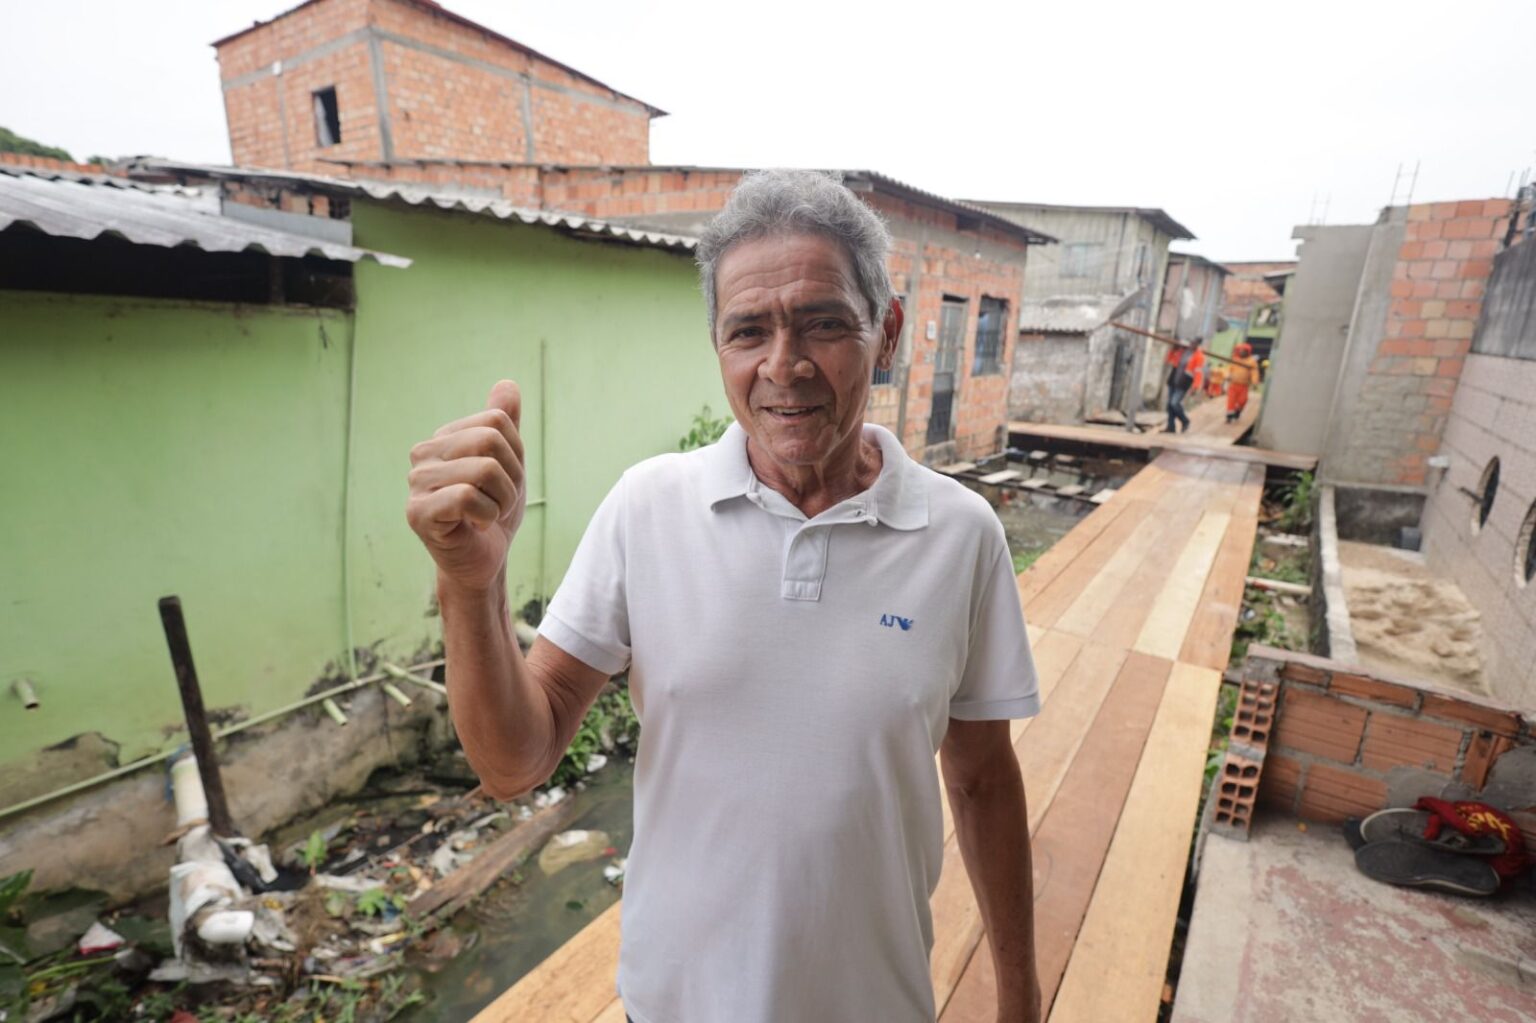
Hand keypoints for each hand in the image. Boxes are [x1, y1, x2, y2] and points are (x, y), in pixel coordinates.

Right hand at [407, 380, 526, 592]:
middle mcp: (423, 454)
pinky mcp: (418, 512)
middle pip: (490, 440)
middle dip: (511, 477)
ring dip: (502, 500)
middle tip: (500, 502)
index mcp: (444, 438)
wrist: (484, 561)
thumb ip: (505, 425)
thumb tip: (507, 384)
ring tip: (488, 515)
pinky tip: (476, 525)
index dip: (516, 455)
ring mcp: (416, 483)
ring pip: (484, 469)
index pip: (497, 422)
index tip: (505, 481)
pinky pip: (467, 497)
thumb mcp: (508, 464)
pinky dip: (487, 514)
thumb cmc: (494, 512)